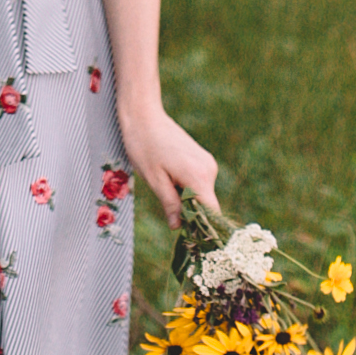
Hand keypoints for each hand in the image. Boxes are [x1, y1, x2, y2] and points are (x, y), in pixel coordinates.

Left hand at [117, 98, 218, 227]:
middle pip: (207, 205)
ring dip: (187, 199)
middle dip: (191, 213)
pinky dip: (187, 187)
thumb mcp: (154, 180)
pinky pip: (199, 182)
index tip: (191, 239)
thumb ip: (170, 205)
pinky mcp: (202, 158)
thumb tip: (177, 227)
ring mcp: (207, 162)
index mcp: (199, 176)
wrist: (143, 115)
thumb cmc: (144, 146)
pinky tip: (169, 178)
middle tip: (170, 215)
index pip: (212, 213)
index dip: (203, 229)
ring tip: (165, 188)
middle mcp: (209, 169)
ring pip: (202, 193)